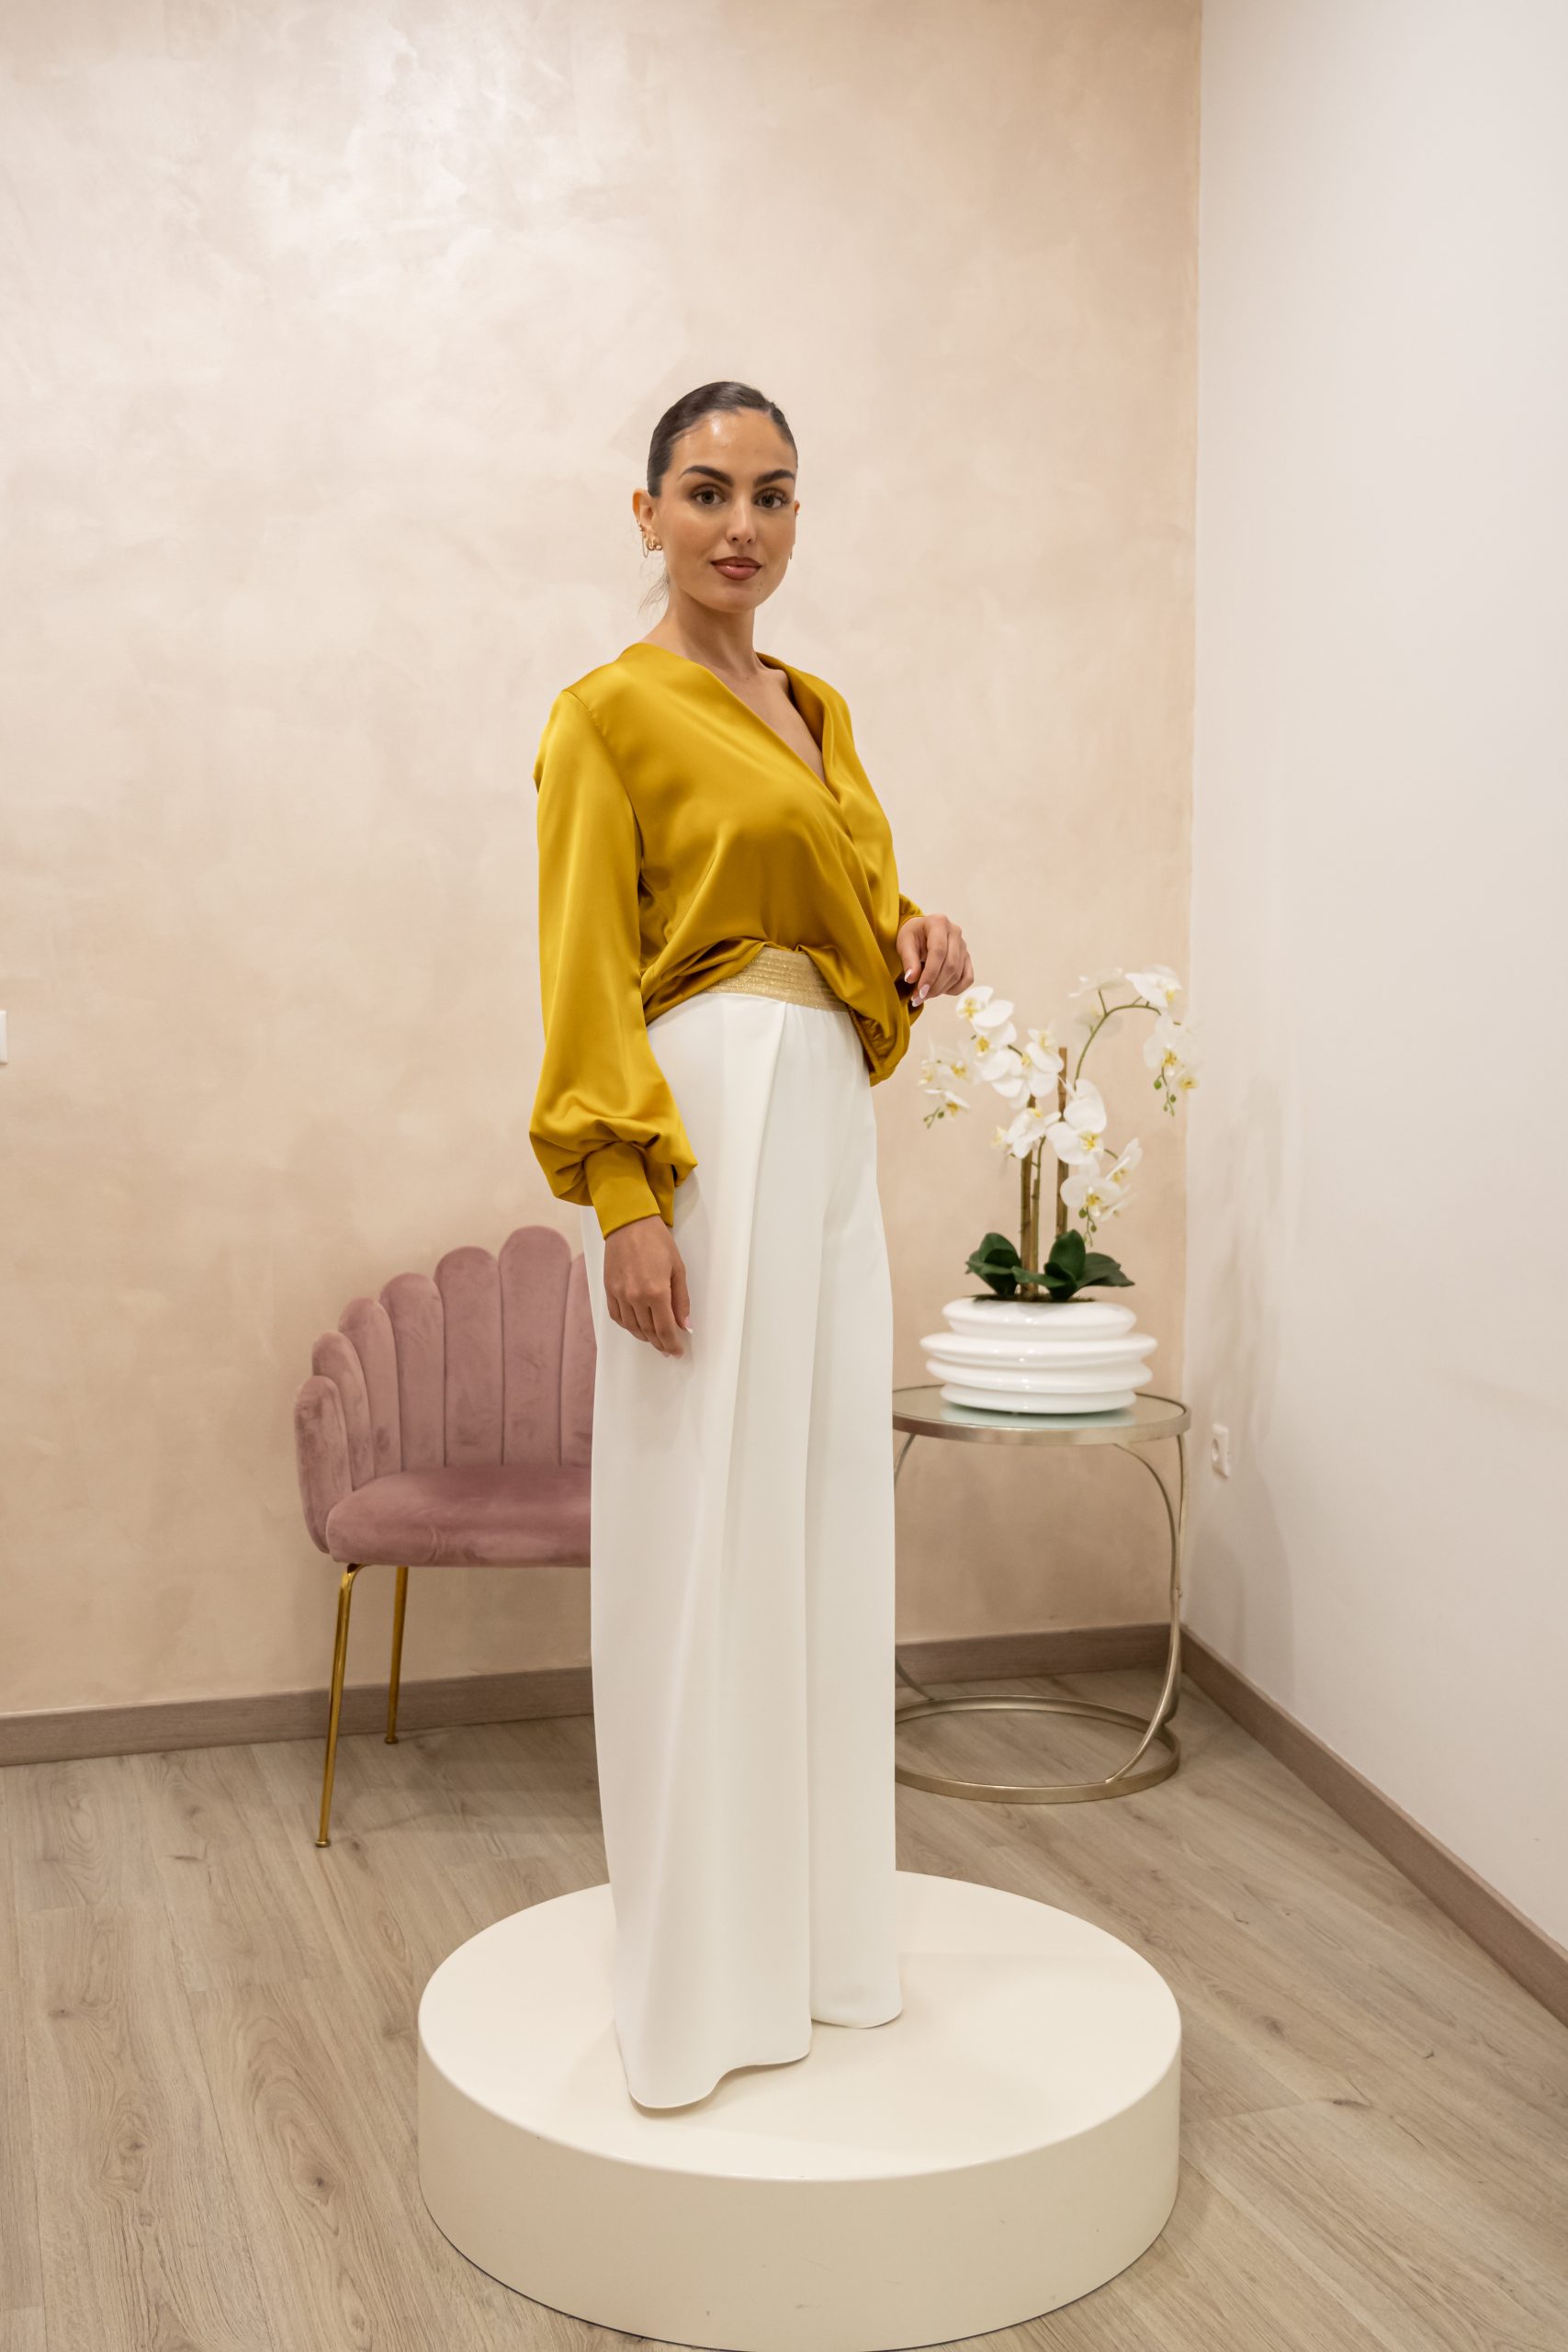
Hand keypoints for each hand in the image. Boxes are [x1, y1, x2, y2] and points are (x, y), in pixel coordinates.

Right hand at [602, 1213, 691, 1356]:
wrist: (629, 1223)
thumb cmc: (657, 1241)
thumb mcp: (678, 1269)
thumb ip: (681, 1300)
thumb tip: (684, 1325)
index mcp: (656, 1292)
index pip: (665, 1329)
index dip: (672, 1344)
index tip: (676, 1351)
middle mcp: (635, 1297)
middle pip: (648, 1332)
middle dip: (660, 1343)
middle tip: (668, 1348)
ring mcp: (619, 1294)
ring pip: (632, 1327)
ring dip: (645, 1337)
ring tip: (655, 1340)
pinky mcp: (609, 1289)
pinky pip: (617, 1316)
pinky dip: (628, 1326)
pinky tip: (637, 1327)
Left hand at [897, 913, 972, 1004]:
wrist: (921, 932)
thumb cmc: (912, 936)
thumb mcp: (904, 943)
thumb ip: (908, 959)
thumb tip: (912, 978)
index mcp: (939, 923)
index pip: (938, 952)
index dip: (930, 974)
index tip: (920, 990)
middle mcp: (955, 932)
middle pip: (950, 965)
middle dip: (935, 985)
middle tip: (919, 997)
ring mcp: (963, 945)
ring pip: (958, 974)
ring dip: (941, 989)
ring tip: (924, 995)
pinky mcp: (967, 958)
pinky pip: (967, 978)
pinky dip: (954, 989)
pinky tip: (940, 990)